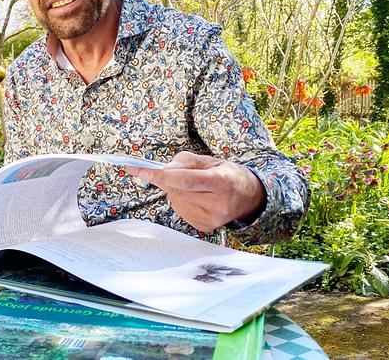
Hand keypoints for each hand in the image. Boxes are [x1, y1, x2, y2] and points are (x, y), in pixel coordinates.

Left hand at [126, 151, 265, 232]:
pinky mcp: (204, 227)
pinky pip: (179, 209)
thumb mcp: (212, 161)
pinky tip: (197, 198)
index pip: (186, 179)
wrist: (249, 199)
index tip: (140, 170)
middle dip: (168, 178)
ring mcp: (211, 219)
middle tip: (175, 171)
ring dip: (177, 190)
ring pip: (175, 200)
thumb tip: (163, 170)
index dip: (161, 176)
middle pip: (178, 189)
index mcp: (222, 182)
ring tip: (197, 188)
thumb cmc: (228, 175)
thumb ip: (186, 162)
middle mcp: (218, 204)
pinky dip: (181, 200)